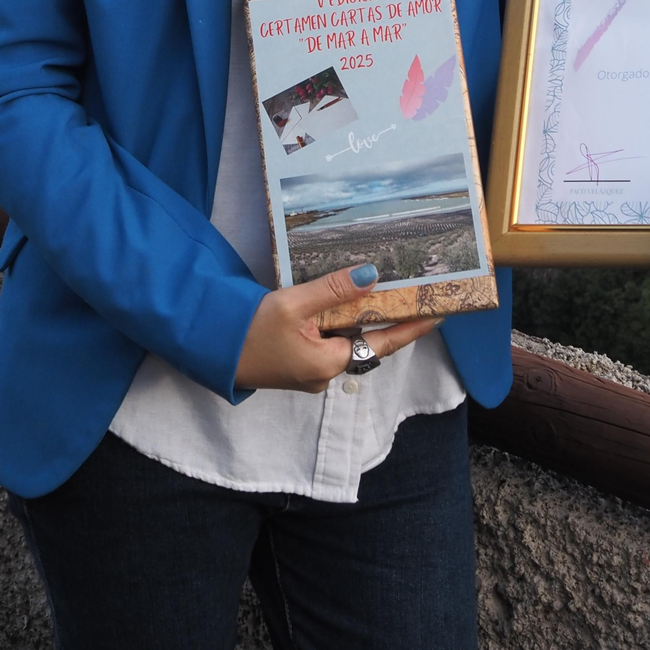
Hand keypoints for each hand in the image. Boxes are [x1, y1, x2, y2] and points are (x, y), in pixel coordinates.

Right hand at [234, 263, 440, 392]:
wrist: (210, 350)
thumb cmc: (247, 330)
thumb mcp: (292, 304)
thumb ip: (333, 290)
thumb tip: (371, 275)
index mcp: (329, 363)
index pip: (384, 343)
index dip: (413, 327)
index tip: (440, 312)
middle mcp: (325, 373)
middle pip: (367, 342)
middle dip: (387, 317)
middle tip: (412, 291)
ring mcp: (311, 372)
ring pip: (346, 341)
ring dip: (361, 318)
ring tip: (381, 290)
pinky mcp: (298, 364)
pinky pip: (328, 341)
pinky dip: (339, 322)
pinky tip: (340, 301)